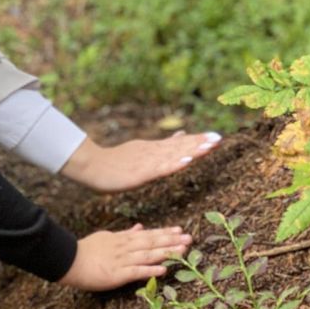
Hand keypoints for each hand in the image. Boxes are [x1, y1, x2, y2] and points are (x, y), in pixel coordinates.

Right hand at [59, 224, 191, 290]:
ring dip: (166, 252)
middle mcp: (124, 247)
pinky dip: (151, 269)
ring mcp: (122, 260)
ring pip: (148, 254)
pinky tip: (164, 269)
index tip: (179, 230)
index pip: (147, 235)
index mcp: (122, 239)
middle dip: (171, 240)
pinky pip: (137, 271)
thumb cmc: (85, 250)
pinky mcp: (117, 274)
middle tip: (189, 238)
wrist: (68, 260)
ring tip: (183, 250)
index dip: (164, 233)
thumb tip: (139, 227)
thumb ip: (124, 234)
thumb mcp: (106, 237)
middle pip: (151, 242)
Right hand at [60, 132, 221, 193]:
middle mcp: (152, 152)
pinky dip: (175, 164)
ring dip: (192, 150)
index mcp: (152, 149)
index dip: (197, 140)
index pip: (178, 144)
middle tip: (219, 138)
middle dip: (200, 143)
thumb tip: (179, 136)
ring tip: (210, 146)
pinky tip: (188, 161)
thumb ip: (159, 147)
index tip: (215, 137)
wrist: (90, 165)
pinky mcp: (140, 172)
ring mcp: (147, 161)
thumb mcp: (139, 152)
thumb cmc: (112, 163)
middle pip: (180, 147)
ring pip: (174, 155)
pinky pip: (161, 169)